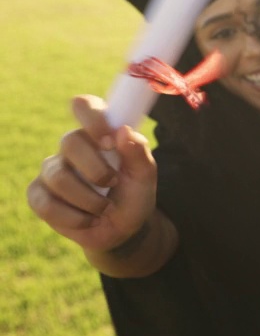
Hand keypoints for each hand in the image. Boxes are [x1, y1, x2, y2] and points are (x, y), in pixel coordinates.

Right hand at [27, 96, 158, 254]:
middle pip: (69, 141)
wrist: (122, 229)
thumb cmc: (133, 195)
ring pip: (58, 176)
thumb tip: (123, 131)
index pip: (85, 106)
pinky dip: (74, 217)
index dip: (92, 117)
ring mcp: (52, 170)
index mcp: (99, 134)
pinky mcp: (38, 195)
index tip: (109, 140)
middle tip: (114, 183)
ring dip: (89, 199)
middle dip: (97, 169)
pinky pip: (45, 203)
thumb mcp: (144, 175)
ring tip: (105, 207)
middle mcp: (72, 147)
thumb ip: (138, 151)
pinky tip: (88, 220)